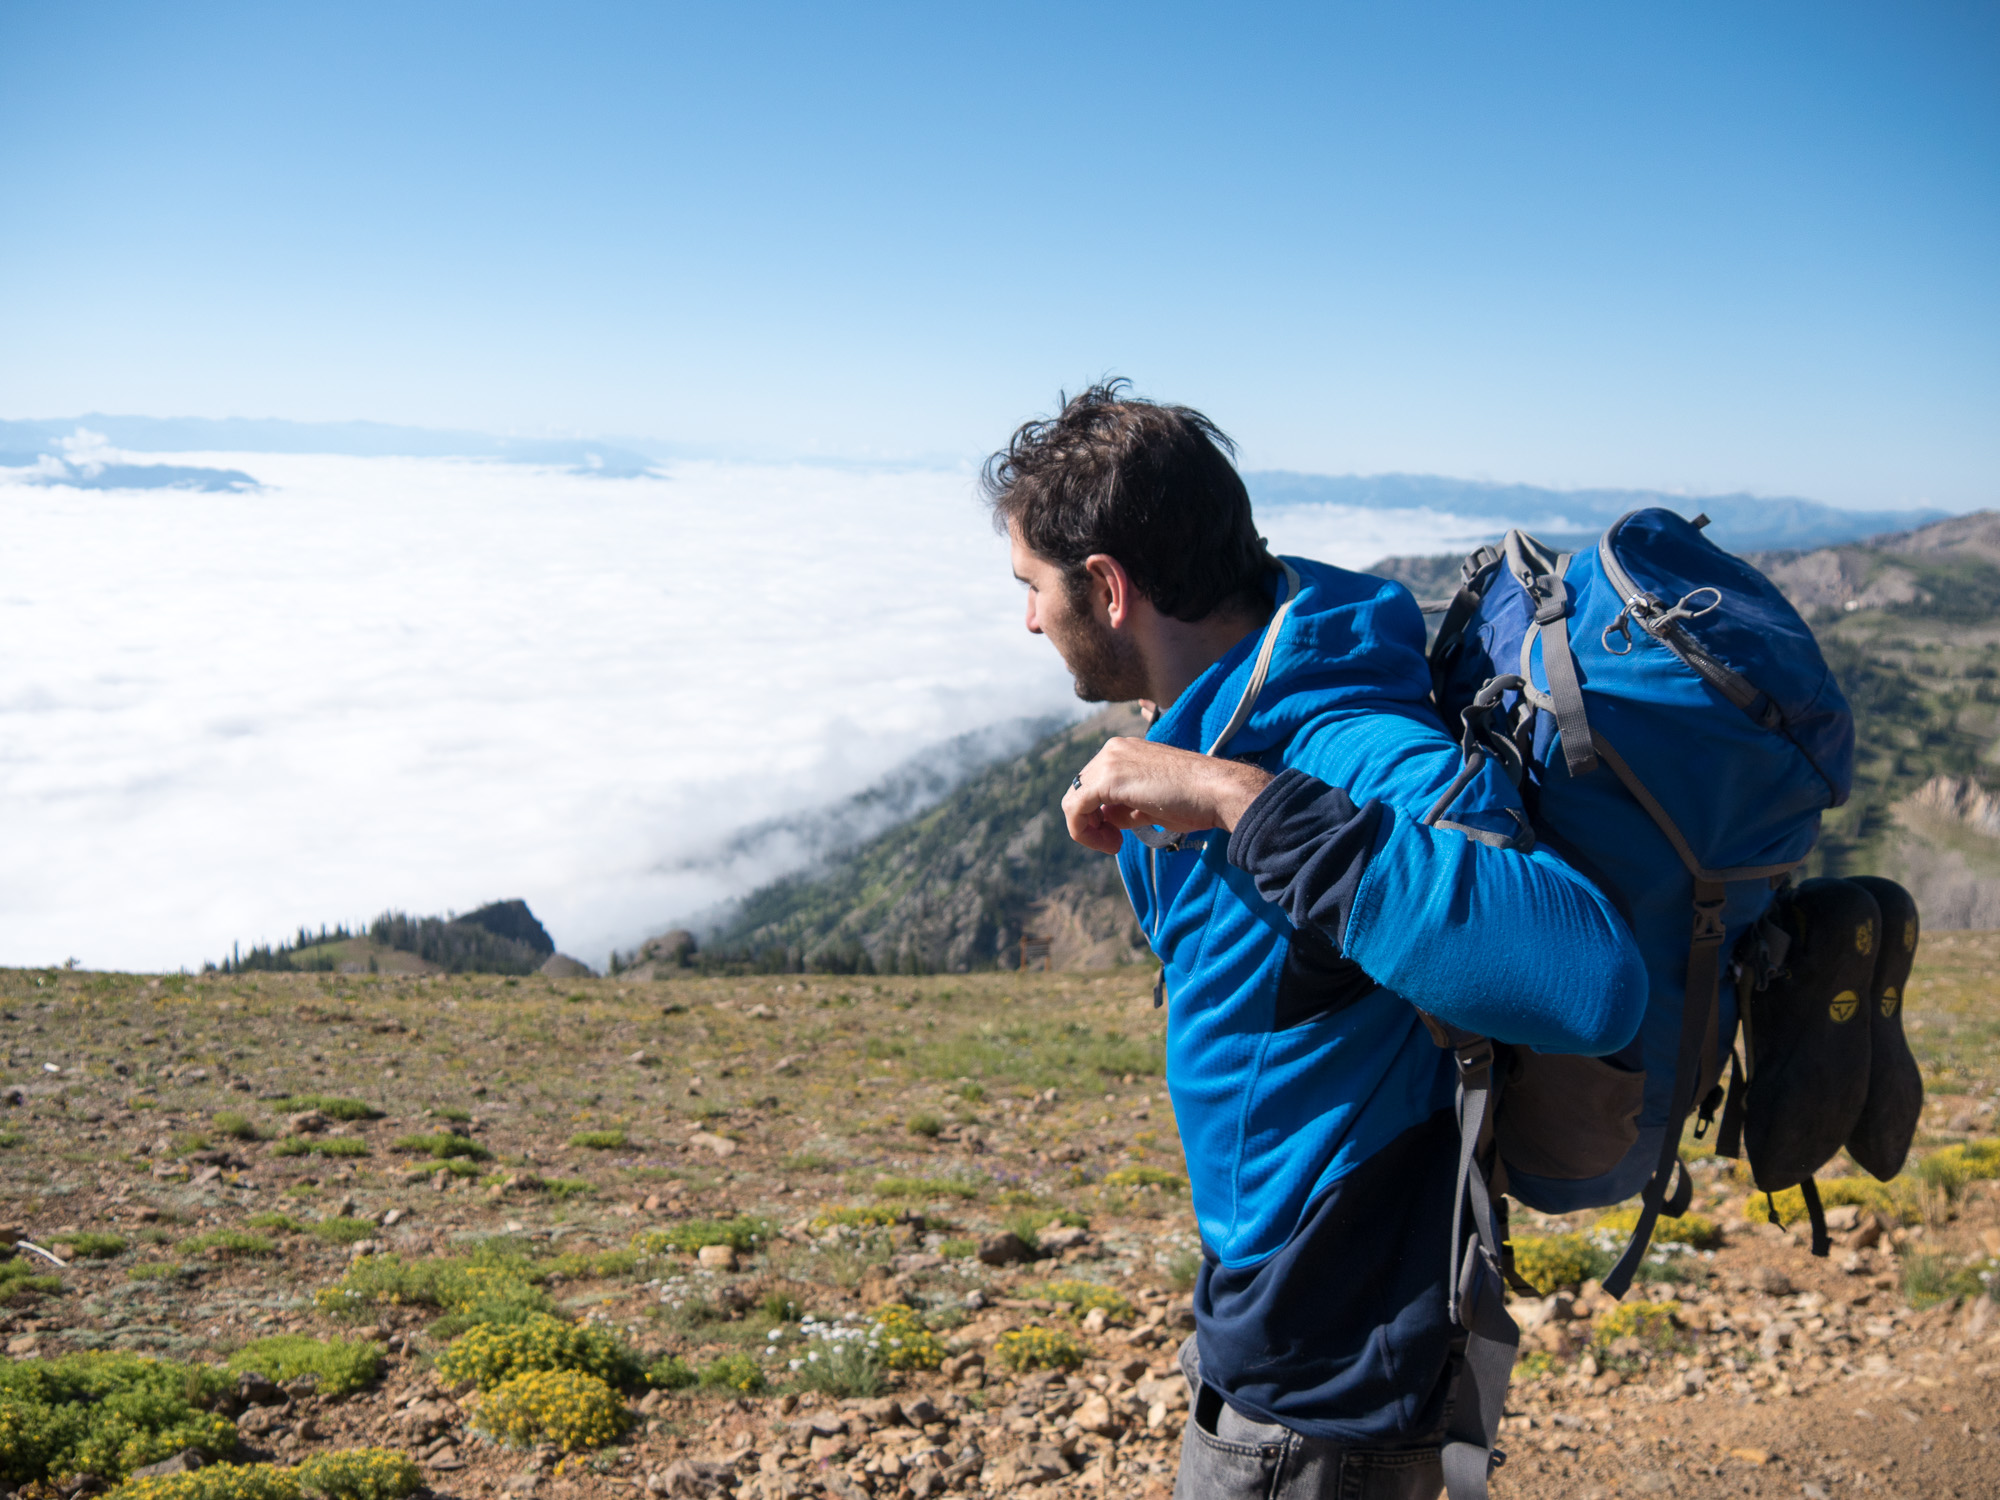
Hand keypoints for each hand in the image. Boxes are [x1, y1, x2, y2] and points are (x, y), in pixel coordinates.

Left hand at [1062, 738, 1273, 854]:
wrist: (1217, 790)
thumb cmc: (1194, 799)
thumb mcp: (1152, 804)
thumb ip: (1125, 807)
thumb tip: (1106, 817)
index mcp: (1124, 751)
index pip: (1094, 785)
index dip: (1098, 815)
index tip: (1118, 836)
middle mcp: (1113, 749)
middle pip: (1081, 790)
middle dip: (1092, 822)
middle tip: (1115, 843)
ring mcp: (1109, 760)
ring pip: (1074, 799)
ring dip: (1087, 829)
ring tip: (1114, 844)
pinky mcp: (1108, 777)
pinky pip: (1075, 807)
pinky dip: (1083, 830)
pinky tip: (1111, 843)